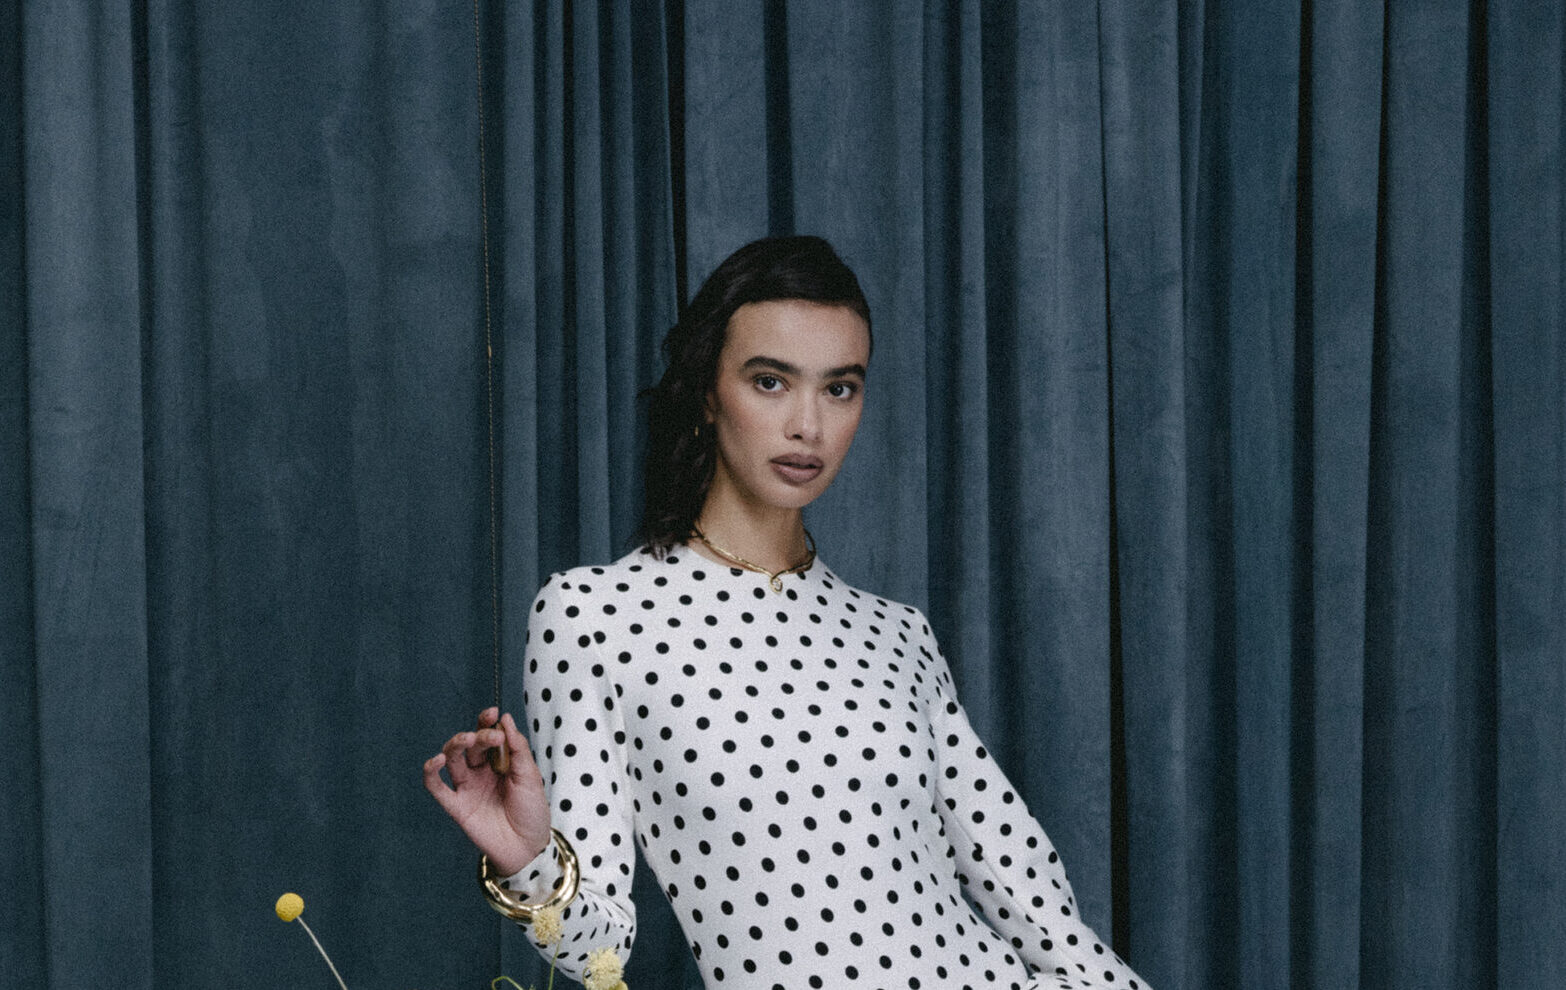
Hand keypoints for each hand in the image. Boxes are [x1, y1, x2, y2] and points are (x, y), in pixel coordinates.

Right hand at [423, 708, 550, 875]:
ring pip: (452, 759)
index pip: (487, 735)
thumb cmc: (532, 811)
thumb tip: (506, 719)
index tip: (492, 712)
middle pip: (471, 745)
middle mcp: (480, 772)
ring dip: (456, 744)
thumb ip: (517, 748)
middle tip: (494, 737)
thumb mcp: (530, 776)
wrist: (528, 847)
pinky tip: (436, 760)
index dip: (486, 722)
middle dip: (480, 736)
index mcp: (498, 762)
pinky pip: (437, 788)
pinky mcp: (456, 806)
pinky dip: (431, 773)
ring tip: (468, 739)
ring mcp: (467, 787)